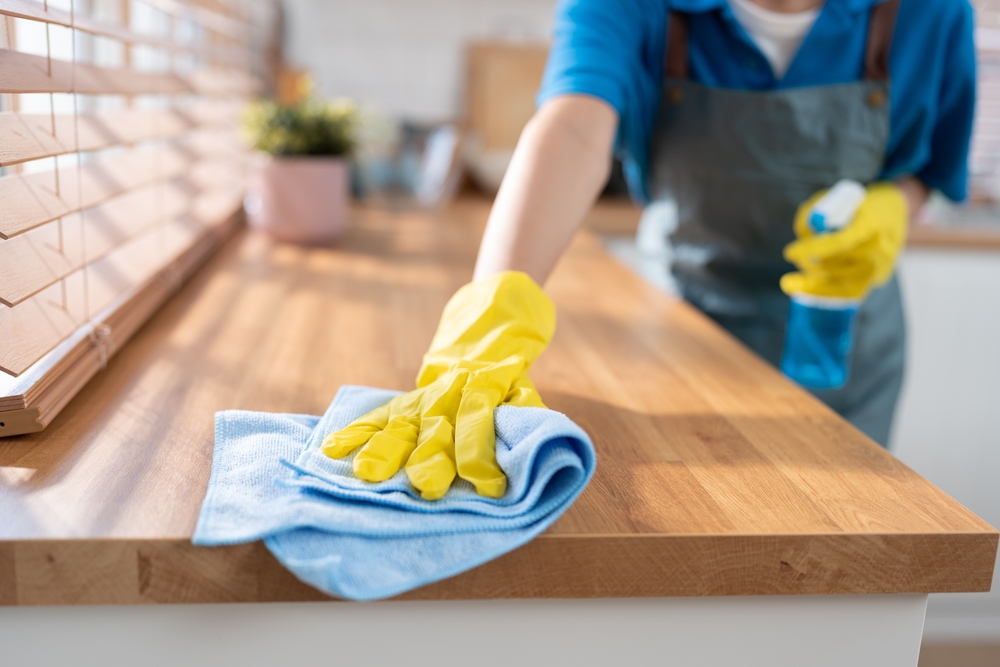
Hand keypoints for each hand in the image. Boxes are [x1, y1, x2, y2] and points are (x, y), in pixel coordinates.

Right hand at [322, 272, 555, 499]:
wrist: (483, 335)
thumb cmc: (506, 377)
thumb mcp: (522, 390)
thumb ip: (523, 414)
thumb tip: (527, 446)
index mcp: (482, 393)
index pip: (480, 425)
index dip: (482, 456)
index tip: (488, 487)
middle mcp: (448, 398)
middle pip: (437, 431)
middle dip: (431, 459)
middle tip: (426, 486)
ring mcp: (421, 400)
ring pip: (401, 427)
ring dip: (385, 450)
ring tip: (367, 473)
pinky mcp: (402, 402)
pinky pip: (376, 417)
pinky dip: (354, 432)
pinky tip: (333, 449)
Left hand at [781, 182, 907, 299]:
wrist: (896, 209)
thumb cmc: (860, 203)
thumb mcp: (836, 197)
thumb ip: (814, 212)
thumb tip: (803, 232)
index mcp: (870, 223)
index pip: (839, 241)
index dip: (812, 249)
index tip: (789, 253)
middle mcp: (878, 247)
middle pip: (836, 264)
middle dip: (808, 263)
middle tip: (795, 257)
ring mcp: (881, 264)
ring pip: (839, 281)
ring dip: (816, 276)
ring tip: (805, 264)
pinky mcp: (880, 276)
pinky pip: (849, 291)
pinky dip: (827, 289)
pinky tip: (809, 285)